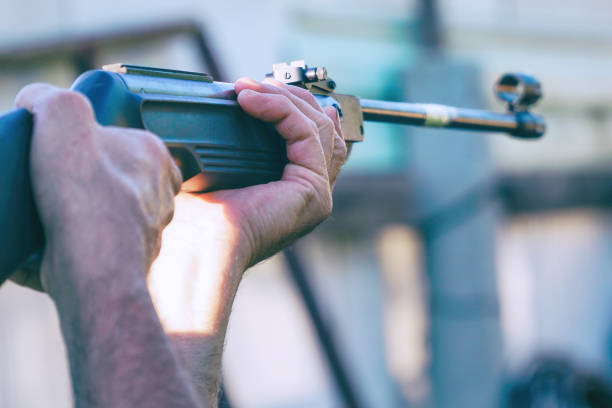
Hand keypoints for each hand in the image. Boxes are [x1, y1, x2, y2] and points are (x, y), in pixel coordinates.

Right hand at [12, 84, 181, 296]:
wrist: (93, 264)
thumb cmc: (87, 192)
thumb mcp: (65, 116)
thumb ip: (53, 98)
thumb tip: (36, 100)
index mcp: (154, 156)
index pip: (128, 138)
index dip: (94, 140)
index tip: (64, 148)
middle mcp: (159, 193)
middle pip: (117, 176)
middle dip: (83, 178)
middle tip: (49, 179)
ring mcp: (148, 229)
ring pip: (107, 212)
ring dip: (75, 213)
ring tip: (44, 210)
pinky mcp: (128, 259)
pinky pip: (95, 246)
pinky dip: (69, 245)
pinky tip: (45, 242)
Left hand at [147, 78, 346, 404]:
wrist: (192, 246)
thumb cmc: (194, 217)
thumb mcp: (212, 168)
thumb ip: (228, 140)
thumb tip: (220, 104)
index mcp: (291, 190)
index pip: (310, 136)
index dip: (288, 105)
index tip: (251, 90)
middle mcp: (309, 193)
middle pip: (322, 126)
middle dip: (289, 96)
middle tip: (250, 86)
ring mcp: (316, 193)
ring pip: (319, 124)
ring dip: (283, 97)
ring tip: (245, 90)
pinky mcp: (311, 189)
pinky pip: (306, 132)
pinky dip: (279, 108)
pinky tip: (249, 100)